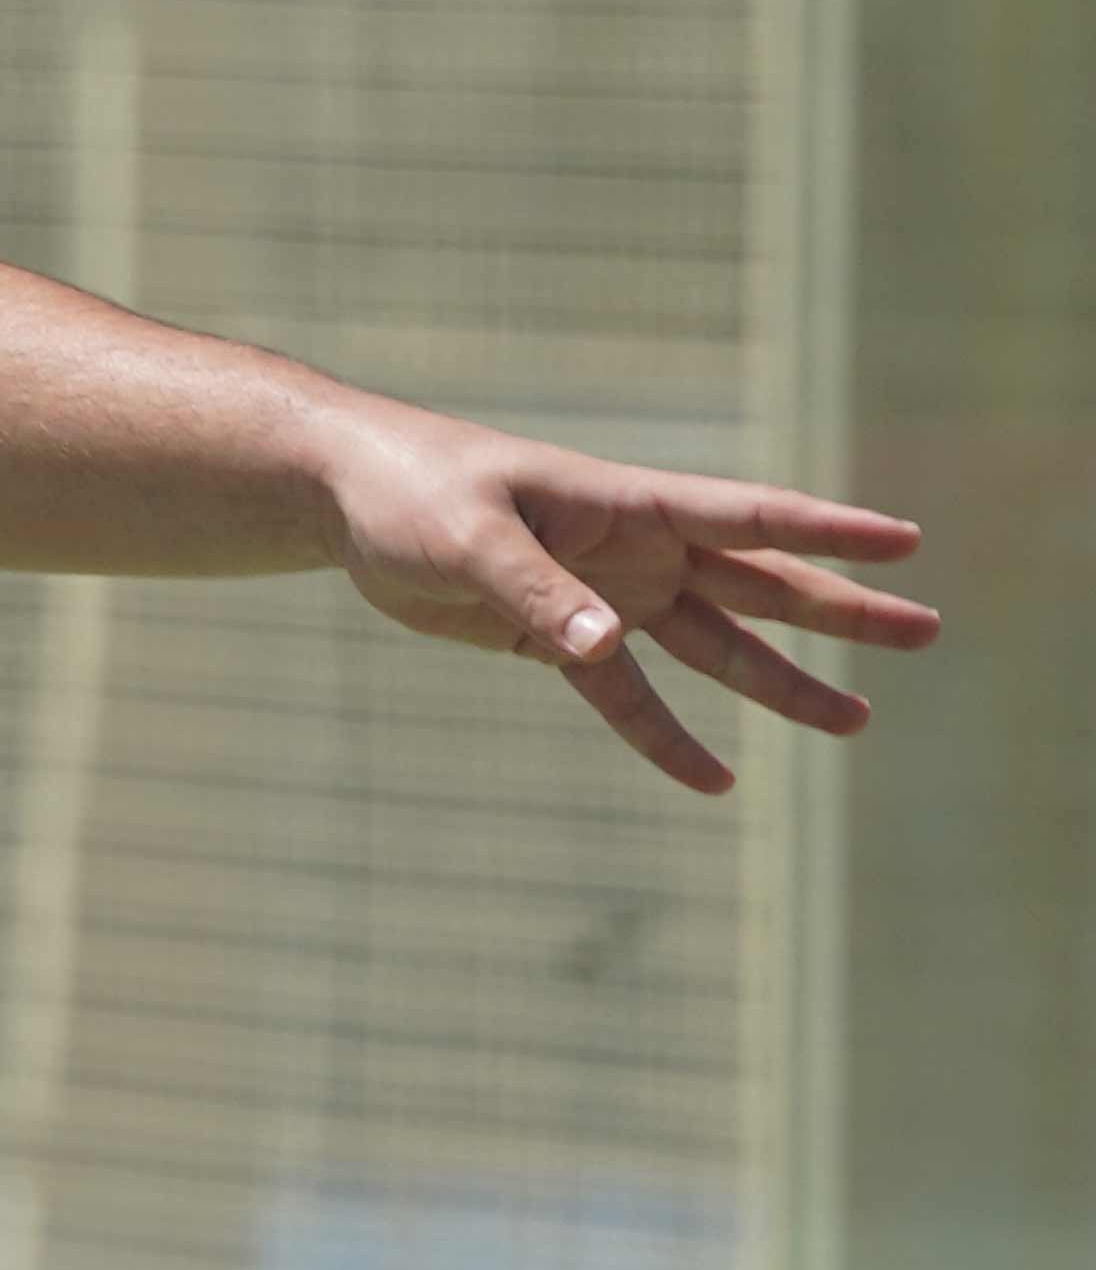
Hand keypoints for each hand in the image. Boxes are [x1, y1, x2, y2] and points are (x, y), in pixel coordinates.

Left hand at [317, 406, 940, 793]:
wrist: (346, 499)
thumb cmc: (411, 490)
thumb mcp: (469, 536)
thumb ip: (537, 592)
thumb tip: (606, 646)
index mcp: (627, 504)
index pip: (748, 516)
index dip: (827, 529)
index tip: (906, 540)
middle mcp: (633, 550)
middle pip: (757, 584)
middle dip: (840, 609)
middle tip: (924, 630)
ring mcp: (604, 593)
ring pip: (712, 645)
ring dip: (781, 682)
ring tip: (856, 720)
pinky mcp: (556, 636)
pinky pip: (627, 696)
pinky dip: (666, 737)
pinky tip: (715, 779)